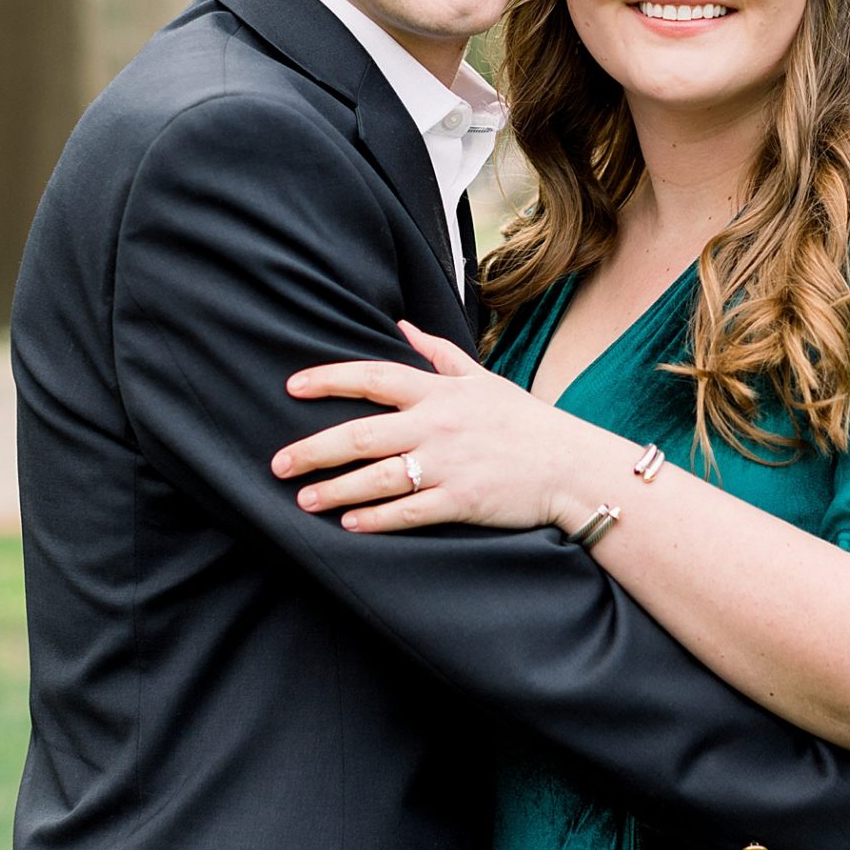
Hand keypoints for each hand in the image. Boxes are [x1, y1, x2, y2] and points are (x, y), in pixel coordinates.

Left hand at [272, 321, 594, 533]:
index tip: (292, 387)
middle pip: (361, 434)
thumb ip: (440, 354)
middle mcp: (437, 425)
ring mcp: (448, 465)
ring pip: (378, 477)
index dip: (329, 379)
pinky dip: (376, 518)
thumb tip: (403, 326)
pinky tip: (349, 523)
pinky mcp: (462, 501)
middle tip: (278, 464)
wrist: (571, 466)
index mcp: (440, 392)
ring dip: (335, 489)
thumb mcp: (484, 379)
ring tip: (303, 499)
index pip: (373, 376)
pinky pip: (408, 511)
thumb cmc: (525, 422)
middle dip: (314, 450)